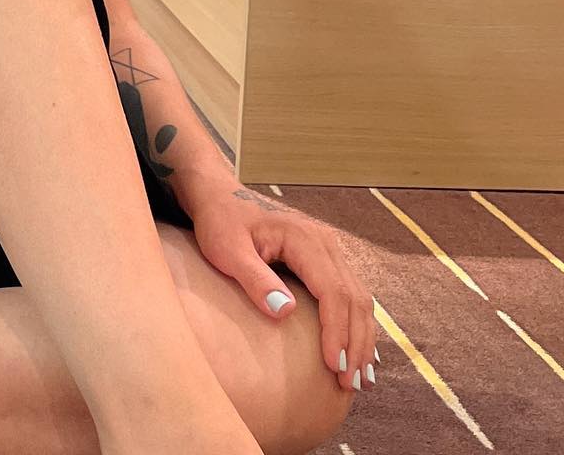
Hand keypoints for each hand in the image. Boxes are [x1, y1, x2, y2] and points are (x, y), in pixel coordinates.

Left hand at [186, 181, 378, 392]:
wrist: (218, 197)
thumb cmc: (220, 222)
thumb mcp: (226, 249)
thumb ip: (254, 279)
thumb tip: (286, 312)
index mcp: (304, 238)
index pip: (333, 291)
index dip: (336, 332)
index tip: (334, 366)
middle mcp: (325, 241)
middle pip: (354, 299)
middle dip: (355, 344)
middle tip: (350, 384)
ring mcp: (328, 249)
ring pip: (359, 299)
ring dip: (362, 339)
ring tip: (359, 378)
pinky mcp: (325, 259)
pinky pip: (349, 295)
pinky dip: (356, 325)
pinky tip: (356, 353)